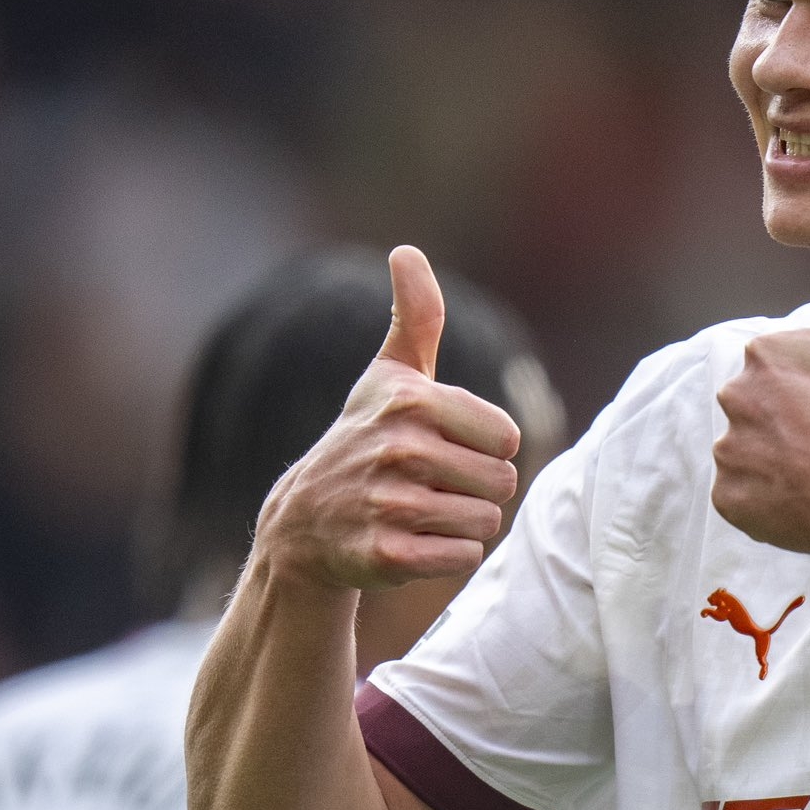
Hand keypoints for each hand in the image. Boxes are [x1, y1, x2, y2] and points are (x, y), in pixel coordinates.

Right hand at [257, 247, 522, 589]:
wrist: (304, 523)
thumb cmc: (363, 439)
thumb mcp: (388, 375)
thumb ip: (415, 316)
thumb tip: (405, 250)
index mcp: (410, 402)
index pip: (506, 437)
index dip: (485, 448)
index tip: (446, 447)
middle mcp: (397, 450)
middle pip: (501, 483)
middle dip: (477, 491)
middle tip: (433, 486)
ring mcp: (387, 504)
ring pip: (484, 523)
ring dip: (461, 525)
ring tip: (420, 513)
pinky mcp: (383, 555)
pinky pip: (461, 559)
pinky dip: (446, 557)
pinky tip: (411, 542)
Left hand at [712, 211, 809, 554]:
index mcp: (763, 351)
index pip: (778, 372)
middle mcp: (734, 394)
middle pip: (757, 409)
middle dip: (789, 425)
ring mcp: (728, 450)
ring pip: (749, 453)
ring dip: (777, 463)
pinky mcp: (729, 499)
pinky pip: (743, 497)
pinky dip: (768, 502)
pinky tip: (806, 501)